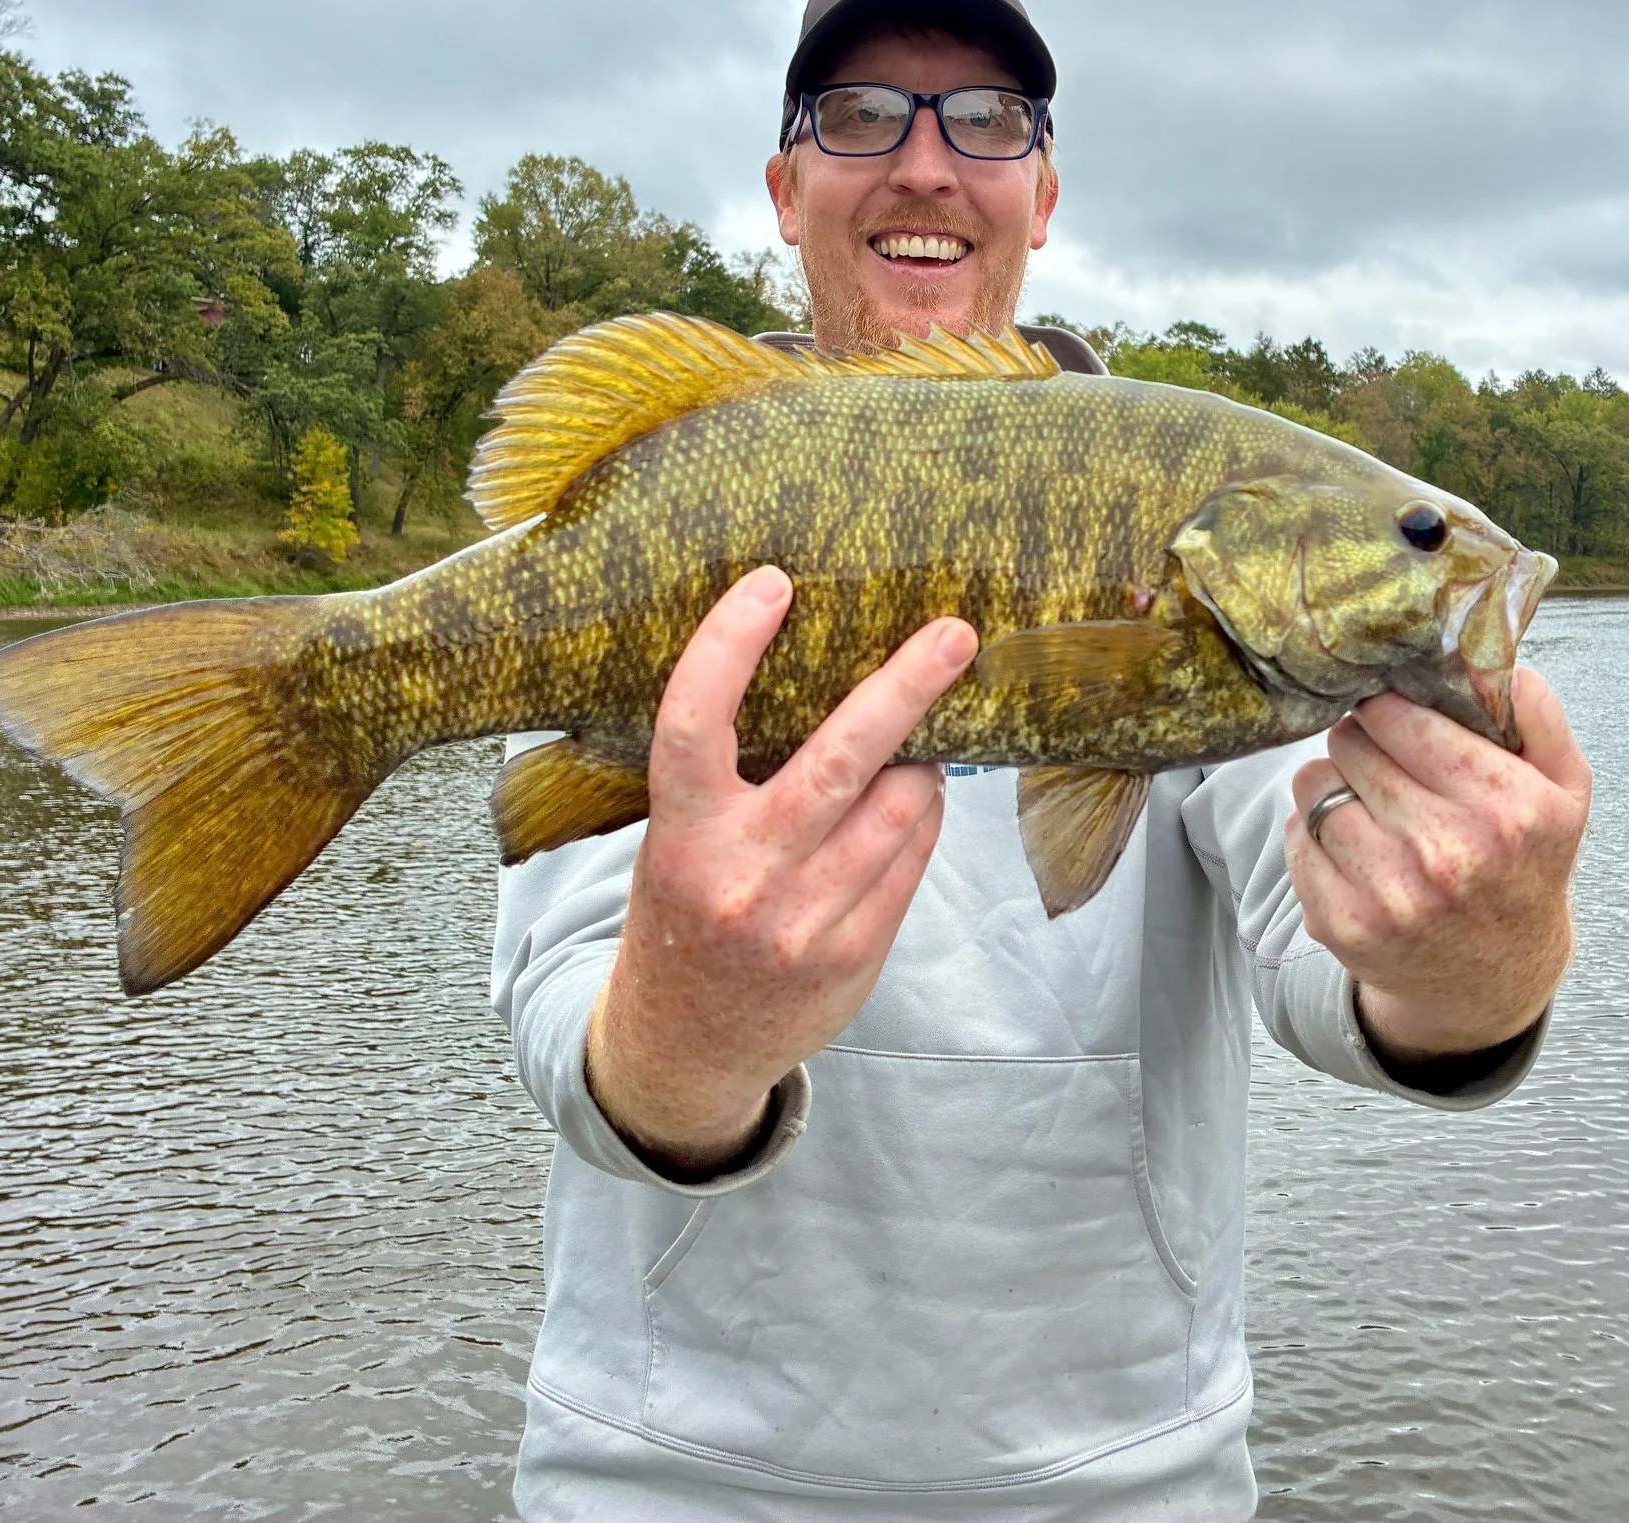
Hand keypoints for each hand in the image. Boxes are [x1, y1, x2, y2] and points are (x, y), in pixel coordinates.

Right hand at [586, 565, 978, 1176]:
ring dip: (920, 762)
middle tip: (954, 634)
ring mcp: (802, 921)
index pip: (694, 722)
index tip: (773, 581)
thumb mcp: (674, 844)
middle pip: (838, 760)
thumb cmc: (682, 916)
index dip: (730, 645)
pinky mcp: (852, 954)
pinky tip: (913, 799)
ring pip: (895, 808)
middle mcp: (741, 877)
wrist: (681, 1047)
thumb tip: (819, 680)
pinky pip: (910, 860)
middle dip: (905, 687)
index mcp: (680, 836)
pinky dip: (920, 817)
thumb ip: (726, 780)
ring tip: (921, 741)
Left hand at [1286, 668, 1588, 1063]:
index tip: (1393, 716)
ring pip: (1312, 786)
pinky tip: (1350, 844)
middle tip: (1379, 759)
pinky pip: (1296, 837)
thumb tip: (1496, 660)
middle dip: (1360, 742)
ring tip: (1364, 800)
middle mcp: (1447, 853)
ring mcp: (1389, 895)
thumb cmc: (1526, 866)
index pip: (1400, 717)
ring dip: (1330, 783)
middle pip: (1350, 744)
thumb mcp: (1565, 792)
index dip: (1388, 708)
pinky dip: (1313, 831)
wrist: (1495, 980)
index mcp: (1505, 809)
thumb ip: (1540, 717)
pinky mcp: (1342, 924)